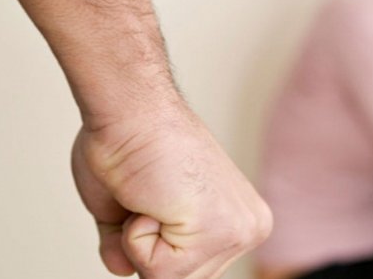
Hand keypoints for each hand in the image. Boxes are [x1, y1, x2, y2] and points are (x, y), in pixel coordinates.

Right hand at [71, 103, 272, 277]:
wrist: (131, 110)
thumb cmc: (127, 144)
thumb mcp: (128, 209)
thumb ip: (134, 246)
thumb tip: (125, 269)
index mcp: (235, 217)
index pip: (188, 268)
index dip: (153, 243)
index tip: (154, 200)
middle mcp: (247, 226)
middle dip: (148, 245)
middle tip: (148, 194)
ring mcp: (239, 230)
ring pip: (169, 278)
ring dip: (140, 239)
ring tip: (150, 194)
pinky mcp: (221, 230)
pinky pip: (159, 271)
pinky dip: (136, 237)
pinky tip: (150, 197)